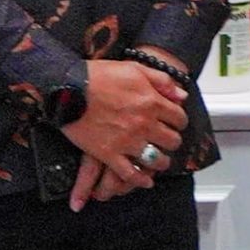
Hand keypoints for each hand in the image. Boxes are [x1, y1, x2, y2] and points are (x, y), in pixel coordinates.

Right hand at [59, 58, 188, 208]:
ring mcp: (126, 141)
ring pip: (155, 159)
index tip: (176, 124)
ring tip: (161, 161)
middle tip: (168, 141)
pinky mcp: (108, 154)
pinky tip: (145, 180)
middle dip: (172, 141)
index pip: (179, 118)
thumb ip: (162, 81)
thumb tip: (181, 95)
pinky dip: (140, 179)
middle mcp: (143, 124)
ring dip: (161, 162)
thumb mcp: (135, 69)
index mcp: (152, 102)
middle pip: (171, 140)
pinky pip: (129, 173)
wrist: (68, 88)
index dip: (179, 122)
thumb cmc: (98, 76)